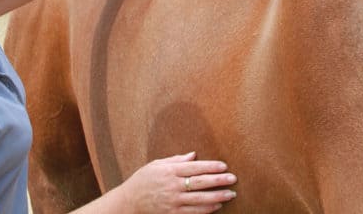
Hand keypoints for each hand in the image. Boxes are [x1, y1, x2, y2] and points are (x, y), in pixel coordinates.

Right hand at [118, 151, 236, 213]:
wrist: (129, 201)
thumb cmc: (143, 179)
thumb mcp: (157, 164)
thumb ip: (176, 160)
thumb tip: (194, 155)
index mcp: (169, 171)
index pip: (194, 167)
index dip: (210, 166)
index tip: (224, 166)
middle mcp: (172, 186)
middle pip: (199, 183)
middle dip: (218, 180)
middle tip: (233, 179)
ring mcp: (172, 201)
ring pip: (199, 199)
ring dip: (217, 196)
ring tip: (230, 194)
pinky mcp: (172, 213)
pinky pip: (193, 212)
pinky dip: (206, 209)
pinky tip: (217, 206)